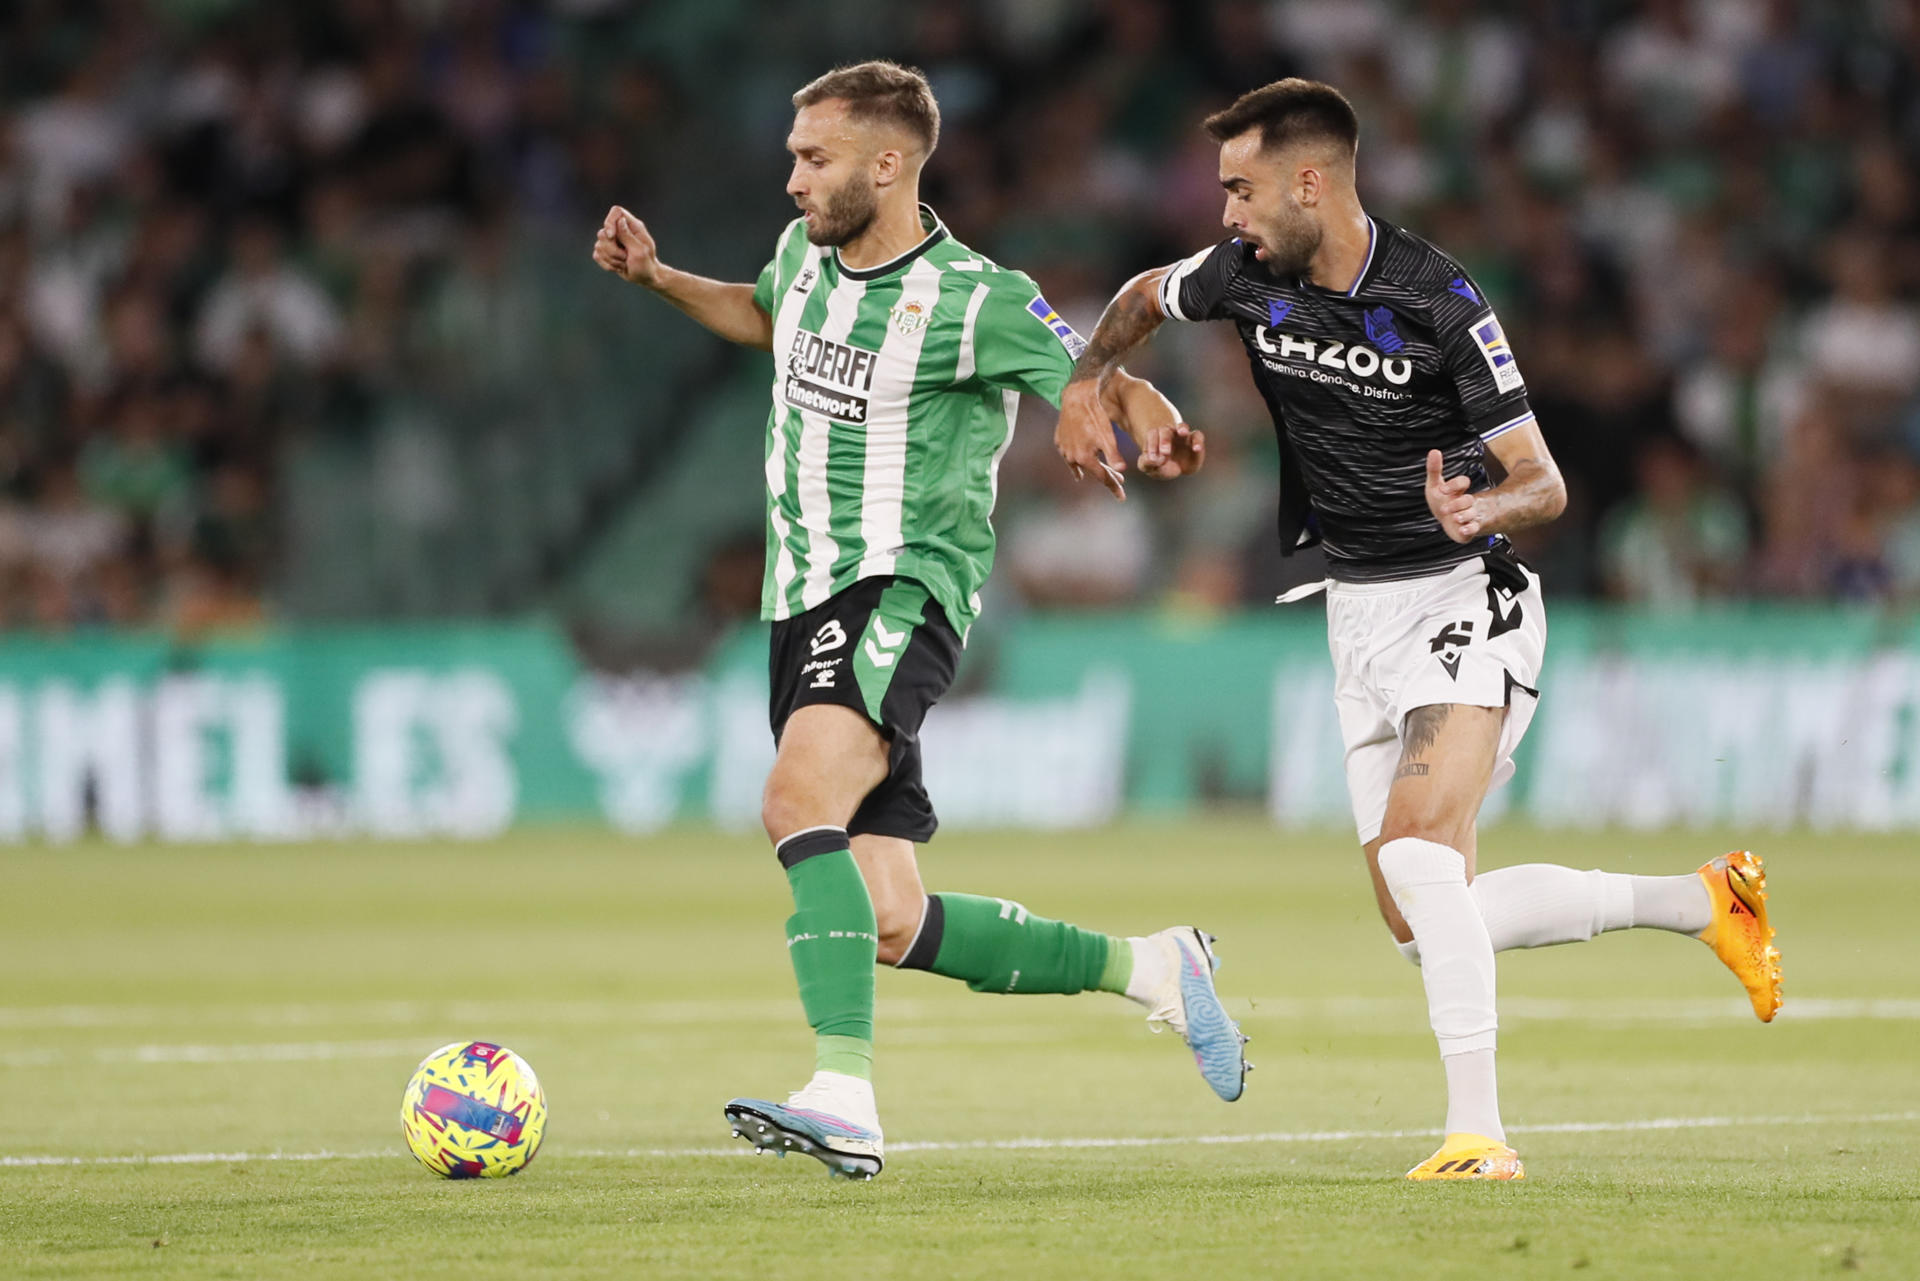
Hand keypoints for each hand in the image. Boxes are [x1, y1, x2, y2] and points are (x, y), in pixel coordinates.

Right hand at [593, 206, 662, 287]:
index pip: (616, 212)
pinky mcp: (606, 251)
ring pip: (598, 245)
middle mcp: (621, 231)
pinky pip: (597, 255)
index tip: (612, 237)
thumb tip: (620, 220)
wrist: (645, 278)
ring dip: (611, 259)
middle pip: (603, 232)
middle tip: (625, 257)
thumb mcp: (639, 251)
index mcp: (633, 226)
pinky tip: (618, 267)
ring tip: (624, 263)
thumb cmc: (646, 264)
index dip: (609, 222)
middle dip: (611, 249)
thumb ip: (628, 236)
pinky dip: (607, 264)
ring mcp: (612, 241)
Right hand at [1054, 378, 1126, 498]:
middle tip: (1119, 481)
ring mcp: (1064, 449)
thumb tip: (1122, 470)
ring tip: (1091, 476)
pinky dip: (1074, 460)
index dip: (1114, 487)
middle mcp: (1072, 457)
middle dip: (1106, 476)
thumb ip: (1114, 455)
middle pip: (1092, 471)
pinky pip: (1067, 455)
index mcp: (1085, 458)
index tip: (1121, 497)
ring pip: (1078, 464)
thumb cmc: (1095, 416)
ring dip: (1088, 469)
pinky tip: (1075, 462)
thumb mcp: (1108, 437)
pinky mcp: (1059, 441)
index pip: (1103, 477)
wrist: (1077, 398)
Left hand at [1137, 422, 1205, 478]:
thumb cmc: (1159, 465)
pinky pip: (1198, 436)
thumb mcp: (1148, 467)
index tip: (1153, 458)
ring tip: (1182, 433)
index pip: (1152, 434)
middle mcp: (1169, 432)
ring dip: (1182, 428)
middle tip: (1165, 453)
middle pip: (1165, 429)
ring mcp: (1183, 435)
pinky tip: (1196, 449)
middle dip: (1165, 440)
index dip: (1151, 444)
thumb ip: (1146, 464)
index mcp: (1155, 436)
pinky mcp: (1195, 440)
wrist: (1175, 469)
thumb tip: (1152, 460)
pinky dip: (1198, 441)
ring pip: (1183, 426)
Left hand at [1425, 449, 1481, 541]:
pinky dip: (1469, 529)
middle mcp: (1464, 502)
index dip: (1454, 484)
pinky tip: (1463, 528)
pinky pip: (1474, 528)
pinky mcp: (1469, 528)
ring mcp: (1468, 515)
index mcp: (1457, 490)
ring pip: (1471, 513)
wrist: (1447, 522)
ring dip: (1463, 515)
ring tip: (1455, 517)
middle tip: (1445, 508)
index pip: (1462, 482)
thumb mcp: (1434, 486)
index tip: (1443, 489)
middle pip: (1469, 499)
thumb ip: (1434, 470)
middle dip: (1458, 503)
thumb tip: (1434, 451)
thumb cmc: (1441, 501)